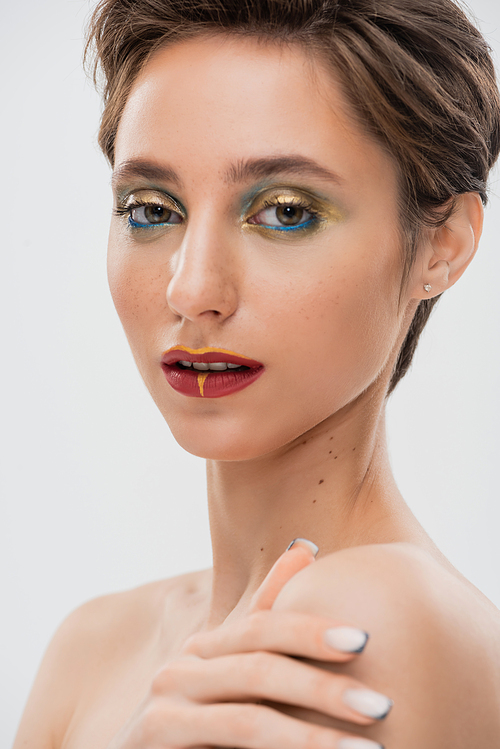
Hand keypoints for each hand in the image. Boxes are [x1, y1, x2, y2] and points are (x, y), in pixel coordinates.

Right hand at [108, 540, 389, 748]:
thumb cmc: (207, 728)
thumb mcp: (239, 673)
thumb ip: (267, 616)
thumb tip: (306, 547)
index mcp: (206, 647)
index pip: (261, 625)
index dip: (310, 629)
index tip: (367, 641)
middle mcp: (180, 668)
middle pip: (258, 667)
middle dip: (322, 687)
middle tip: (381, 705)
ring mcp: (164, 708)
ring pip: (249, 717)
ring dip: (311, 737)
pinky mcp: (154, 739)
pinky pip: (230, 742)